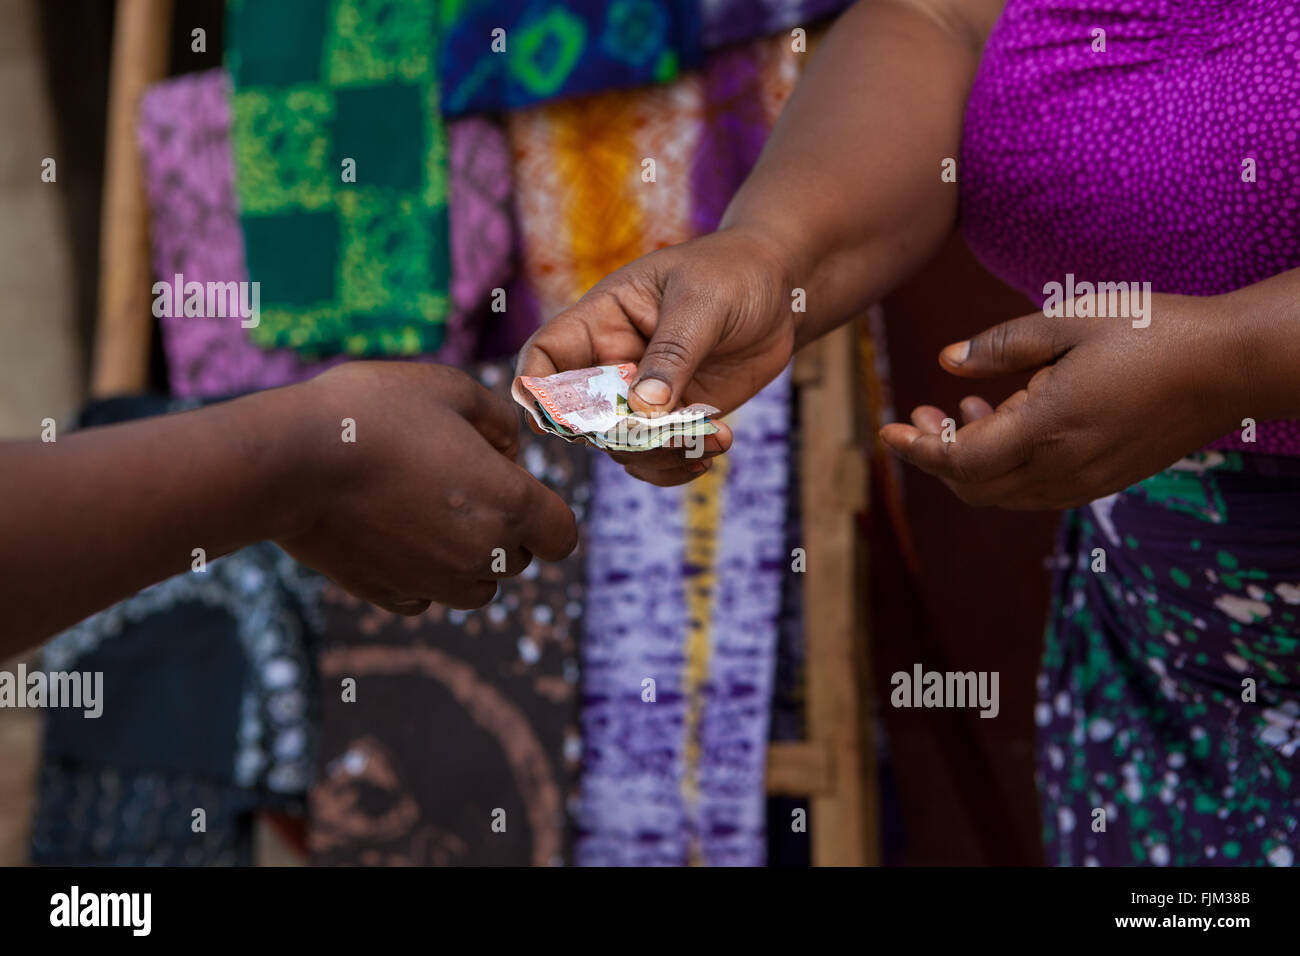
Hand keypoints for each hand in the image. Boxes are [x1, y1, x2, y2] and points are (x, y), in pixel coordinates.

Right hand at [274, 362, 577, 612]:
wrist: (292, 460)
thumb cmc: (376, 413)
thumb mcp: (451, 390)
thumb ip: (499, 421)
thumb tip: (511, 451)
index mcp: (510, 504)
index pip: (563, 535)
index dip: (547, 512)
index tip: (514, 486)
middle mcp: (482, 555)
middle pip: (519, 560)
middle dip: (504, 529)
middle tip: (457, 482)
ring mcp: (435, 582)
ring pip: (476, 588)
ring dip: (467, 559)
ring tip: (425, 509)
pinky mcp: (389, 595)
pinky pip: (425, 597)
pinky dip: (421, 576)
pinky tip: (393, 534)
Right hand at [514, 228, 796, 485]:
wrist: (781, 290)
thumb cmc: (732, 273)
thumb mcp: (702, 301)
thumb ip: (672, 352)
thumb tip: (644, 408)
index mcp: (602, 319)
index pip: (547, 354)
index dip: (536, 388)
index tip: (551, 422)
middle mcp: (613, 361)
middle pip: (583, 416)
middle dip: (617, 437)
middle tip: (669, 434)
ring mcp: (642, 394)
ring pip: (621, 445)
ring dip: (660, 454)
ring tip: (713, 439)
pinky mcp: (675, 416)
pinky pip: (657, 455)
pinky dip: (679, 463)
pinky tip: (714, 449)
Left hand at [878, 294, 1253, 509]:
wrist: (1231, 365)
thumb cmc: (1152, 331)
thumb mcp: (1068, 321)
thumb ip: (1001, 346)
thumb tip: (946, 362)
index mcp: (1047, 429)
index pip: (958, 460)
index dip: (916, 449)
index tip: (886, 429)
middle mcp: (1062, 467)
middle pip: (972, 485)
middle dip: (936, 454)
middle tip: (922, 414)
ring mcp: (1085, 480)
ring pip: (1002, 492)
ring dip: (970, 460)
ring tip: (964, 408)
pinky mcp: (1103, 479)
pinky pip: (1034, 489)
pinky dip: (1004, 466)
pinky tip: (1008, 418)